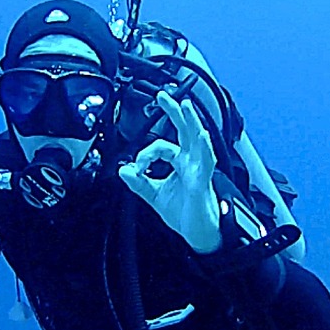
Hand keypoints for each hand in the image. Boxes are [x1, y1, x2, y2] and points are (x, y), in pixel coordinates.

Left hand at [118, 91, 220, 253]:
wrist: (199, 234)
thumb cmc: (186, 213)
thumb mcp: (155, 196)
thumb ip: (139, 183)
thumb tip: (123, 169)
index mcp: (181, 163)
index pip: (161, 146)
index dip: (145, 153)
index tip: (136, 168)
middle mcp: (191, 162)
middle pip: (184, 131)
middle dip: (174, 111)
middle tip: (163, 95)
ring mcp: (199, 170)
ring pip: (197, 141)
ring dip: (192, 123)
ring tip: (186, 107)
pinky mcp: (203, 182)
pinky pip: (205, 162)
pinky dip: (203, 148)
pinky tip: (200, 136)